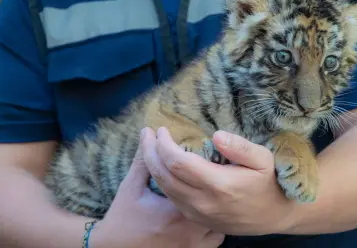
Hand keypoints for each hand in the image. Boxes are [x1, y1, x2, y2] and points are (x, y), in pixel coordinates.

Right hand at [90, 134, 224, 247]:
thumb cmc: (123, 216)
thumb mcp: (131, 186)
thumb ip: (143, 160)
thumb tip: (148, 133)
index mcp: (174, 210)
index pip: (193, 179)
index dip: (197, 162)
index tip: (192, 151)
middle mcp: (189, 229)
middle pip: (213, 199)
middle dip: (213, 182)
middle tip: (209, 168)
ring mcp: (194, 244)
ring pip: (219, 221)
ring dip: (216, 205)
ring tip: (212, 190)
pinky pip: (216, 238)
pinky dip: (214, 226)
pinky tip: (208, 212)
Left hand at [141, 127, 293, 235]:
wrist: (272, 216)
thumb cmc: (268, 183)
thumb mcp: (263, 159)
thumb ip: (240, 147)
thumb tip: (216, 135)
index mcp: (218, 184)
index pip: (177, 162)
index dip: (164, 144)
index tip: (162, 130)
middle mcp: (202, 201)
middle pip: (164, 175)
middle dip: (150, 152)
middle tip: (146, 134)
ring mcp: (197, 212)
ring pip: (164, 187)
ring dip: (152, 165)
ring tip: (148, 146)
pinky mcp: (195, 218)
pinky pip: (170, 197)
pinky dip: (161, 179)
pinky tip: (160, 166)